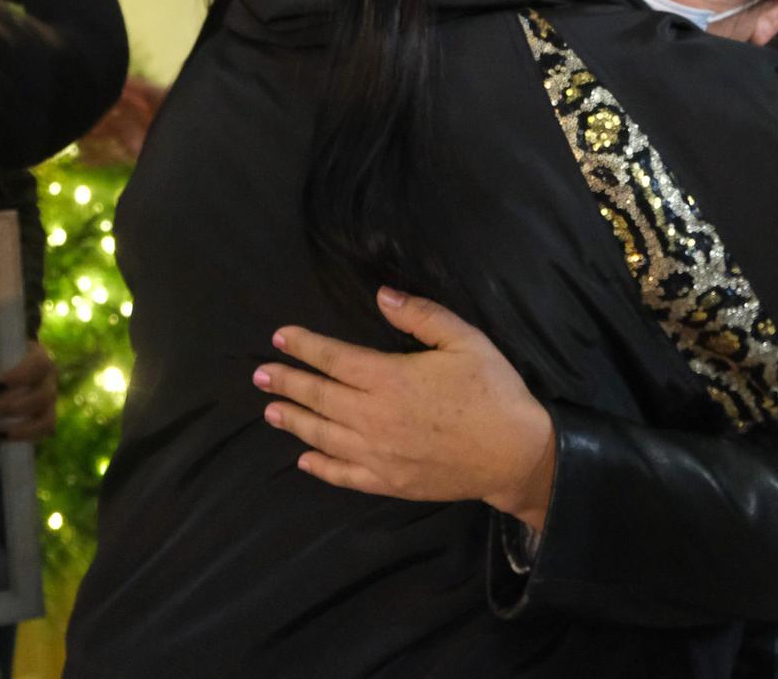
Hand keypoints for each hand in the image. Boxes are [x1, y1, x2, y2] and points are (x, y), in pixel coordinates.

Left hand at [0, 340, 56, 442]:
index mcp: (36, 353)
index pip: (40, 364)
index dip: (21, 376)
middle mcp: (47, 377)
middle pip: (44, 395)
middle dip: (15, 406)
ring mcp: (46, 400)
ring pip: (47, 419)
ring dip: (22, 428)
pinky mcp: (40, 419)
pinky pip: (41, 433)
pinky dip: (22, 437)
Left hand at [253, 287, 556, 529]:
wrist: (517, 455)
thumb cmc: (493, 392)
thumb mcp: (464, 340)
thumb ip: (420, 316)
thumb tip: (381, 296)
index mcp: (388, 378)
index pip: (332, 358)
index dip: (303, 346)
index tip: (280, 338)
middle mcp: (373, 417)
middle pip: (318, 397)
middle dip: (286, 384)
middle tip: (260, 375)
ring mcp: (378, 454)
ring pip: (323, 435)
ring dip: (294, 421)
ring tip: (271, 411)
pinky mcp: (389, 482)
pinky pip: (344, 475)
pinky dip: (321, 466)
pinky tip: (305, 459)